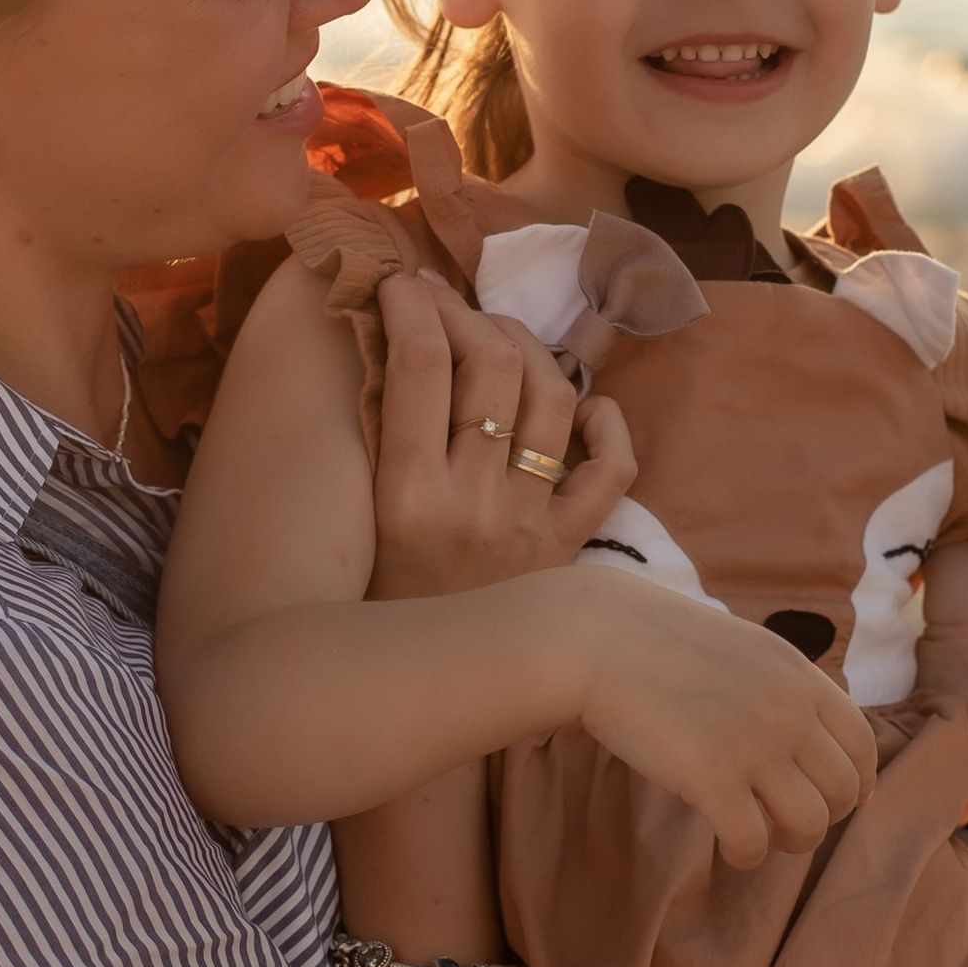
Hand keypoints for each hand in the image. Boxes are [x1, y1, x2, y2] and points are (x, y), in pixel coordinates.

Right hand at [368, 272, 634, 597]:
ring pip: (554, 398)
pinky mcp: (568, 550)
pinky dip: (607, 425)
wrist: (420, 686)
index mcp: (406, 497)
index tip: (401, 281)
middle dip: (469, 312)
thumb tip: (394, 332)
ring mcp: (530, 526)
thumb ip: (377, 431)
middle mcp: (475, 507)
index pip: (421, 363)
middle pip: (493, 366)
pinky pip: (610, 472)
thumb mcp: (357, 512)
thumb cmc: (373, 589)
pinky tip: (583, 407)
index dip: (413, 302)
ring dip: (531, 348)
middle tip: (448, 303)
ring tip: (501, 338)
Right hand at [563, 569, 879, 871]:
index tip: (840, 802)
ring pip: (810, 824)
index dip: (857, 782)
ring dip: (793, 843)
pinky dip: (747, 856)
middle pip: (842, 790)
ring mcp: (753, 745)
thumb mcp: (745, 648)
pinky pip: (752, 841)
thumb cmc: (662, 644)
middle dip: (825, 818)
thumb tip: (808, 733)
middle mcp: (788, 711)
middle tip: (792, 826)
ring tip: (767, 841)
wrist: (600, 640)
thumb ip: (783, 686)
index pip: (861, 743)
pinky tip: (730, 851)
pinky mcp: (711, 778)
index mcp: (799, 677)